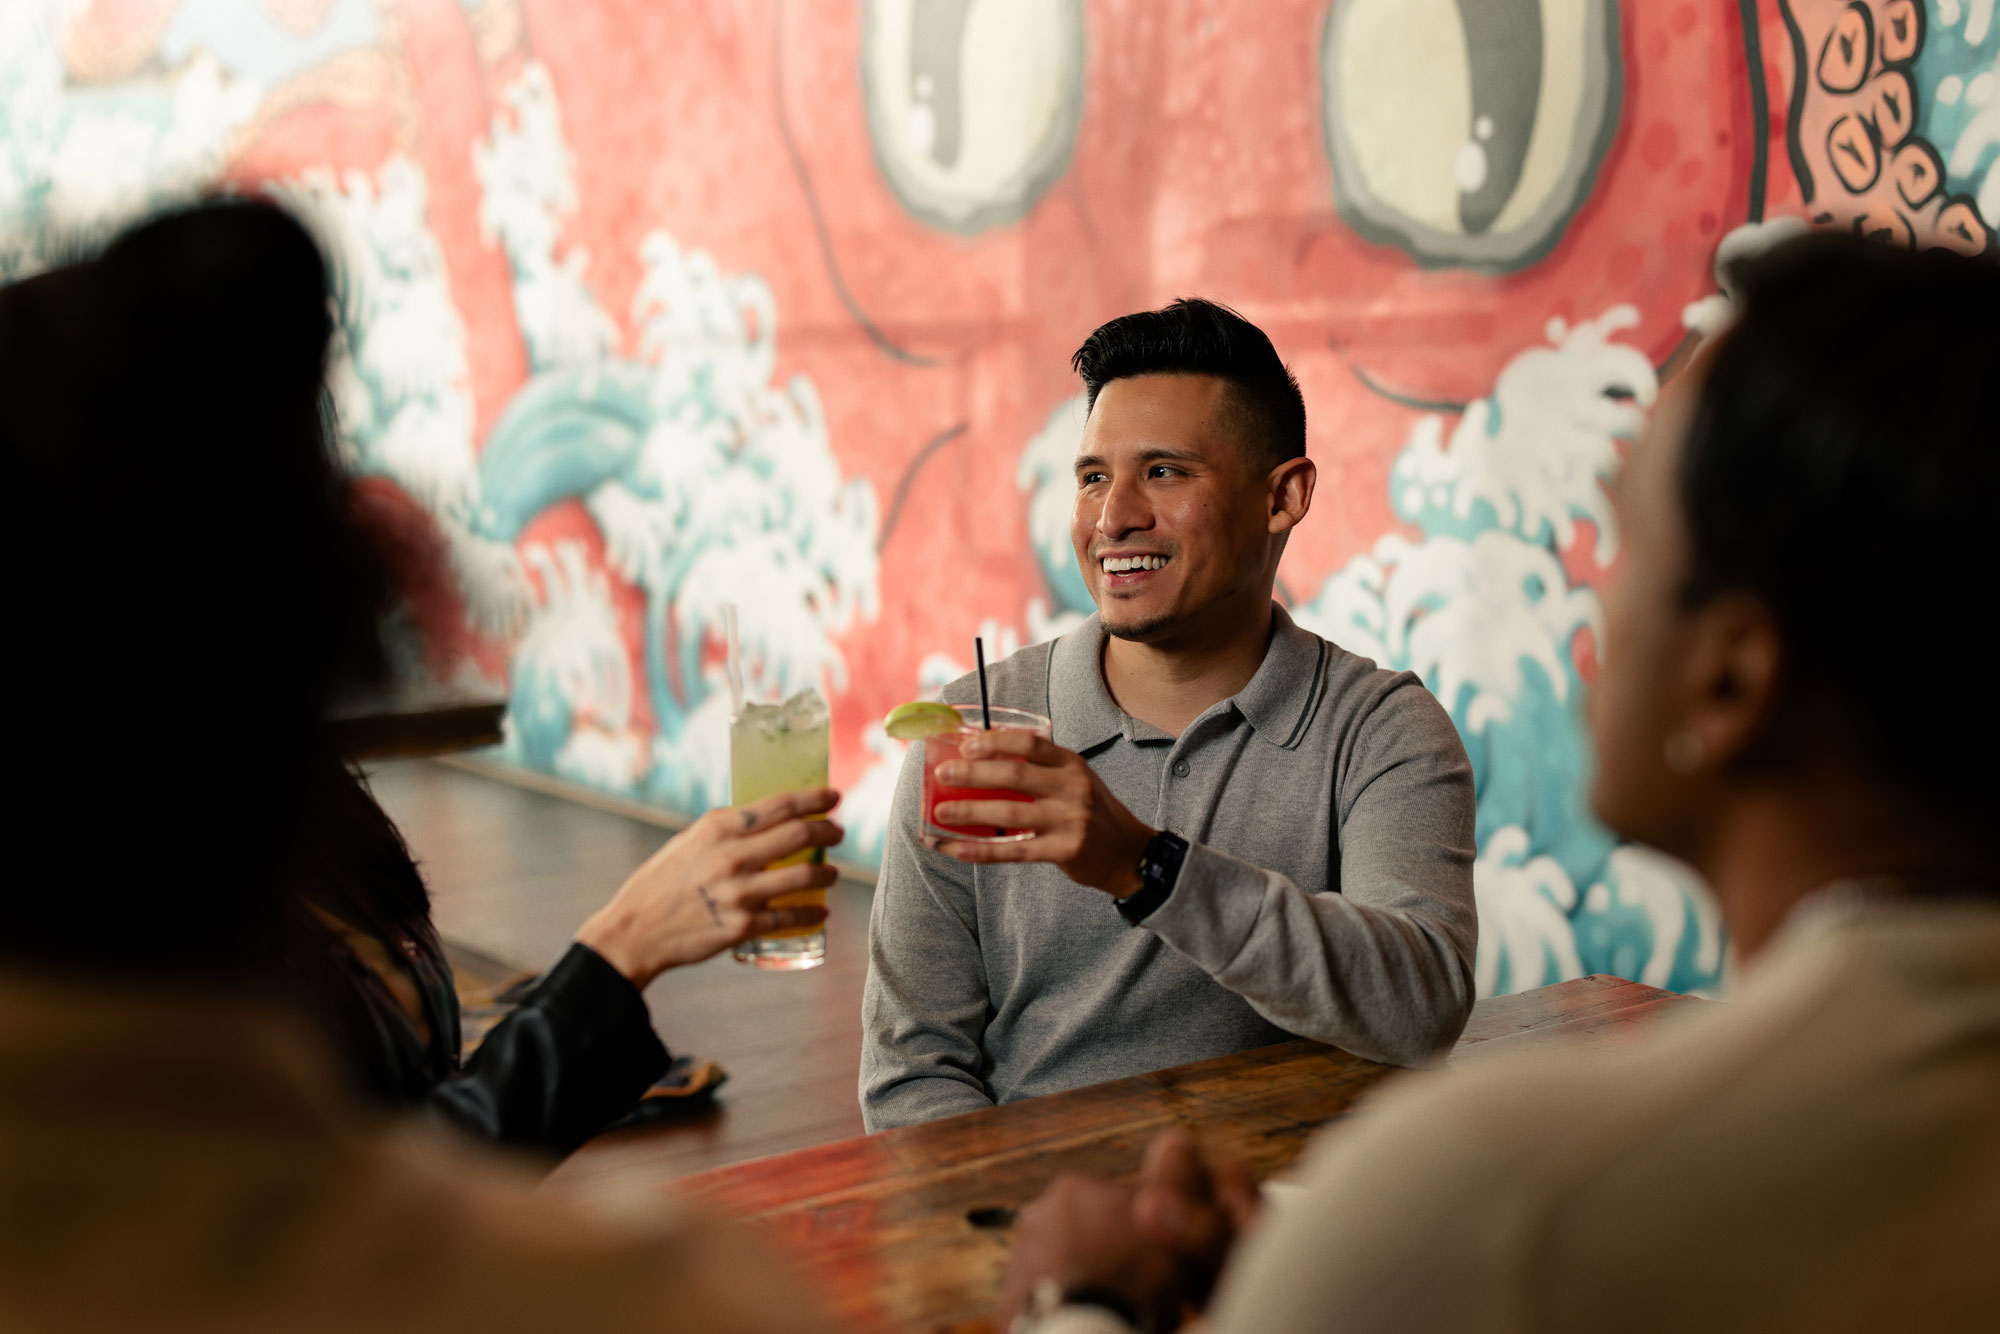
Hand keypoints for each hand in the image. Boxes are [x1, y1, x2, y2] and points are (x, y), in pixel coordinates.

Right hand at [575, 787, 842, 988]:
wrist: (635, 931)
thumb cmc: (663, 881)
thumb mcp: (690, 841)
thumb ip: (726, 830)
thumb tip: (766, 819)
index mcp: (718, 829)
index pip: (779, 805)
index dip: (814, 798)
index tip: (833, 797)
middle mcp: (731, 857)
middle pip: (799, 835)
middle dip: (828, 832)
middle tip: (838, 833)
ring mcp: (739, 893)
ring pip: (804, 876)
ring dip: (827, 874)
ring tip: (833, 874)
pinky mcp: (742, 927)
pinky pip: (790, 917)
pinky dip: (812, 913)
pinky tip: (820, 911)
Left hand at [931, 730, 1153, 896]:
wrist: (1129, 852)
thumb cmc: (1091, 811)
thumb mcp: (1075, 779)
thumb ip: (1040, 768)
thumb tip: (983, 757)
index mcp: (1071, 764)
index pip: (1030, 743)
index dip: (995, 742)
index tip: (965, 745)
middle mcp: (1072, 788)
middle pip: (1015, 775)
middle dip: (973, 773)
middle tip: (942, 775)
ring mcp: (1070, 820)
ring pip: (1010, 813)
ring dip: (970, 812)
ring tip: (941, 813)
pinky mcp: (1065, 851)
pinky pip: (1014, 851)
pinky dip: (982, 850)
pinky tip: (957, 849)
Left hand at [996, 1130, 1259, 1331]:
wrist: (1089, 1329)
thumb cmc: (1133, 1273)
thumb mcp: (1169, 1214)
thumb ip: (1171, 1176)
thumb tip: (1175, 1138)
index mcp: (1072, 1189)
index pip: (1109, 1202)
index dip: (1136, 1227)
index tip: (1148, 1253)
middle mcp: (1036, 1216)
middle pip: (1081, 1230)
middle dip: (1102, 1248)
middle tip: (1130, 1280)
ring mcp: (1019, 1259)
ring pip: (1060, 1263)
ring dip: (1079, 1276)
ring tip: (1107, 1301)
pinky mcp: (1010, 1301)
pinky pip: (1042, 1298)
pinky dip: (1060, 1305)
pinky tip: (1085, 1315)